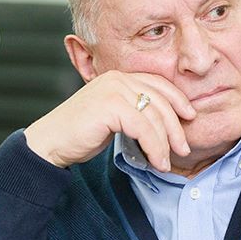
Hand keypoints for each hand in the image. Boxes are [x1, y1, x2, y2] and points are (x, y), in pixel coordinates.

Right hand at [23, 70, 195, 171]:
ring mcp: (112, 90)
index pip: (157, 83)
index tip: (190, 117)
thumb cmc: (80, 134)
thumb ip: (133, 112)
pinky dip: (153, 147)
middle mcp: (116, 79)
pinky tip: (155, 161)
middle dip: (176, 127)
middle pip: (160, 100)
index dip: (177, 100)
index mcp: (117, 77)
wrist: (51, 143)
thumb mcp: (112, 118)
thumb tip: (163, 124)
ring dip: (164, 143)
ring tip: (166, 162)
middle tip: (183, 148)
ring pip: (153, 116)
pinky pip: (143, 127)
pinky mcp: (109, 106)